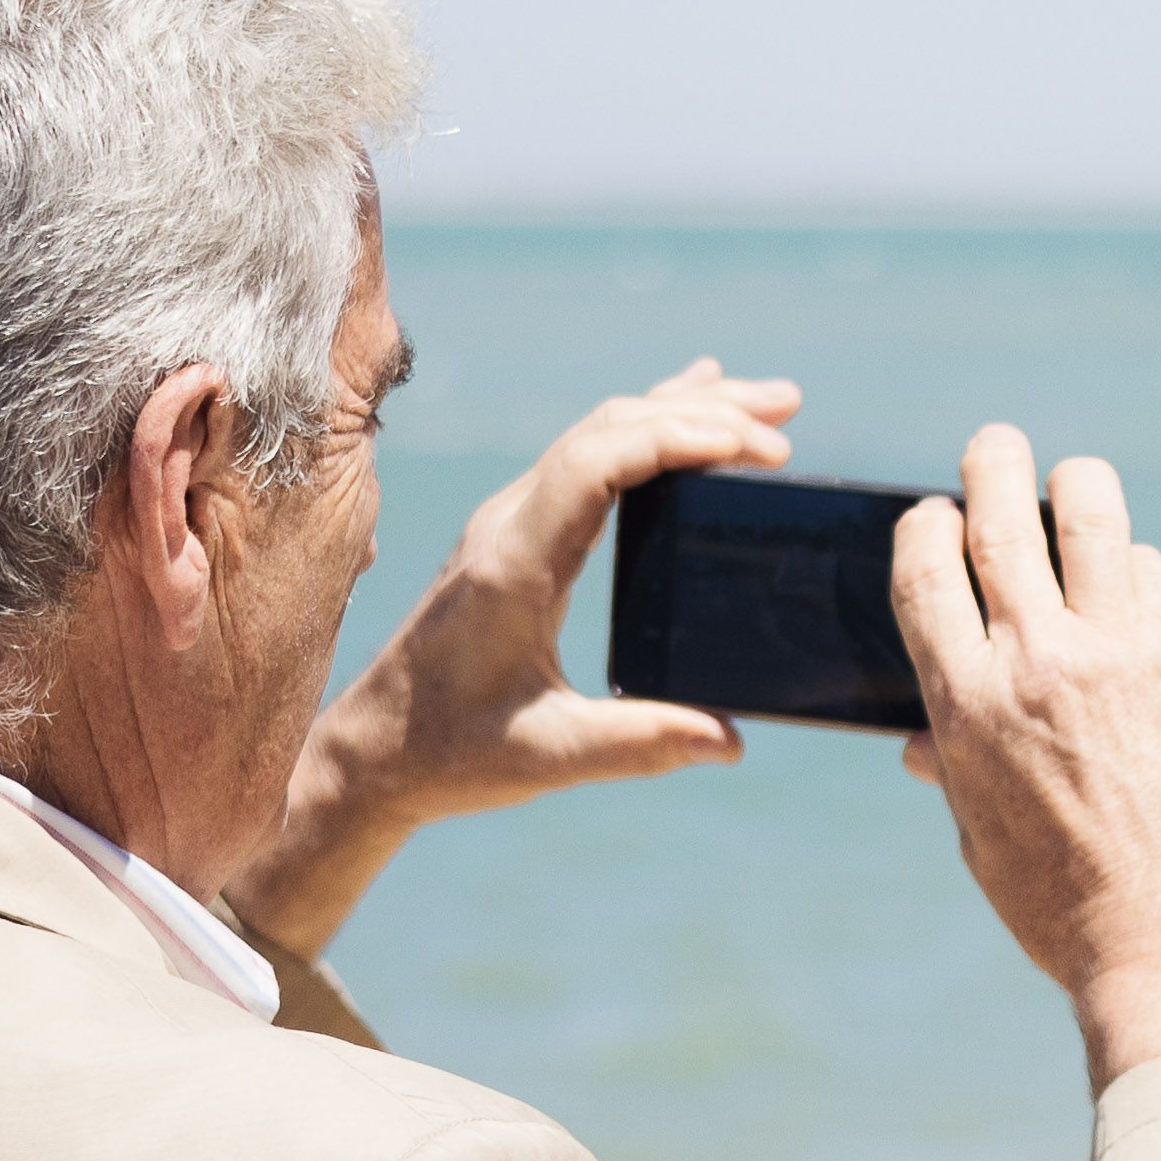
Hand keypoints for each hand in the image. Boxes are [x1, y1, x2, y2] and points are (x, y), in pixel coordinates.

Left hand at [223, 362, 798, 954]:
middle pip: (608, 429)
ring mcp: (511, 522)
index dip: (675, 438)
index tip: (751, 445)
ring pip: (600, 433)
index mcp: (513, 564)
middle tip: (788, 411)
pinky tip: (690, 410)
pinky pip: (589, 457)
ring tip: (768, 403)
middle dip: (700, 410)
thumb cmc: (449, 753)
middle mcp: (508, 525)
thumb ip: (638, 745)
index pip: (595, 463)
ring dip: (681, 409)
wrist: (372, 751)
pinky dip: (649, 429)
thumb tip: (729, 739)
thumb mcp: (548, 757)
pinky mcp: (517, 534)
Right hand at [891, 424, 1160, 1088]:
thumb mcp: (978, 835)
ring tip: (1069, 485)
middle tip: (993, 444)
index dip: (924, 522)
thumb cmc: (1057, 900)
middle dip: (989, 460)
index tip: (933, 517)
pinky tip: (1127, 585)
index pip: (925, 564)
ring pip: (1090, 511)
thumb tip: (920, 744)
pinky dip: (1133, 564)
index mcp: (964, 700)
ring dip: (1072, 483)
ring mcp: (1114, 650)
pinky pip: (1152, 572)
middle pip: (999, 512)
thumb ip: (953, 766)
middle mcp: (1035, 659)